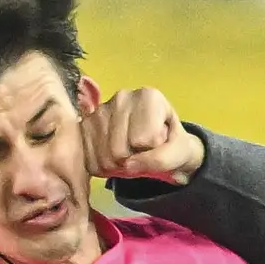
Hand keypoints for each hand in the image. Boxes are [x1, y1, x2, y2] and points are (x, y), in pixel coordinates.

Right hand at [80, 87, 205, 184]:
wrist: (158, 142)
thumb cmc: (171, 143)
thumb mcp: (180, 152)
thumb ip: (160, 160)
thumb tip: (128, 165)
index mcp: (148, 97)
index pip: (143, 140)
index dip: (152, 150)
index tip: (157, 143)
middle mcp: (121, 97)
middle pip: (118, 150)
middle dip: (132, 160)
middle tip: (141, 152)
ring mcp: (99, 110)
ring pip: (103, 156)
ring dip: (117, 166)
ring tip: (129, 153)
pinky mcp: (84, 125)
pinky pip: (89, 158)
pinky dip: (102, 167)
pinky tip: (113, 157)